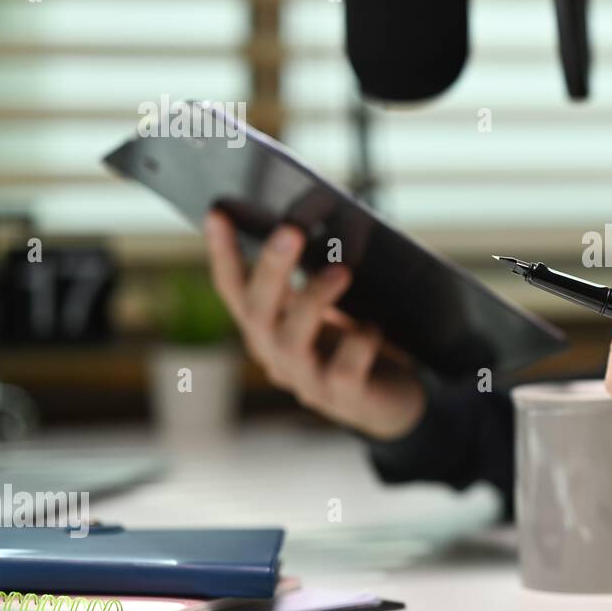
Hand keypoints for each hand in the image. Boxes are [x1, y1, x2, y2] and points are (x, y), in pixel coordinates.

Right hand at [203, 210, 424, 439]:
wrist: (395, 398)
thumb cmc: (355, 340)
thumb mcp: (329, 304)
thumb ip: (311, 272)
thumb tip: (304, 221)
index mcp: (268, 326)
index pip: (234, 289)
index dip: (222, 253)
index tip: (216, 212)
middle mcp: (276, 355)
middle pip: (256, 312)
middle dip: (270, 269)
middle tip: (291, 230)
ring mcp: (307, 381)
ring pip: (291, 343)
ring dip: (313, 301)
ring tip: (342, 271)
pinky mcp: (344, 398)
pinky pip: (344, 370)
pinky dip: (359, 342)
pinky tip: (374, 326)